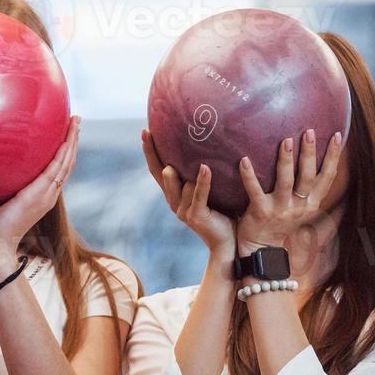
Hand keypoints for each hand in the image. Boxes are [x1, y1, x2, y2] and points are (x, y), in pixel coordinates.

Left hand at [0, 116, 78, 282]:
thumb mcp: (0, 199)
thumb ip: (1, 184)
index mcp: (43, 196)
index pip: (58, 169)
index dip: (65, 151)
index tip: (67, 133)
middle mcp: (49, 194)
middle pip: (67, 163)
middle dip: (73, 140)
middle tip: (76, 120)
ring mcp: (46, 194)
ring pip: (65, 163)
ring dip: (72, 141)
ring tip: (76, 122)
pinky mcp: (38, 194)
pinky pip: (54, 169)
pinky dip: (62, 153)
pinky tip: (65, 139)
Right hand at [142, 128, 234, 255]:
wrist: (228, 242)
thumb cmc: (223, 213)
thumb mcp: (210, 191)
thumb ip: (202, 174)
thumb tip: (205, 147)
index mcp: (175, 195)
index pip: (157, 170)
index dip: (150, 152)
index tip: (145, 132)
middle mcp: (174, 202)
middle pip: (161, 174)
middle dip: (154, 153)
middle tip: (151, 133)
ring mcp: (183, 210)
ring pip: (180, 182)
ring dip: (189, 172)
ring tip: (196, 156)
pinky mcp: (196, 216)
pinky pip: (198, 194)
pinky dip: (202, 180)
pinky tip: (205, 168)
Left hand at [235, 129, 344, 254]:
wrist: (262, 248)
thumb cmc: (281, 221)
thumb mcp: (302, 207)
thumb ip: (309, 188)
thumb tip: (319, 160)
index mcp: (311, 203)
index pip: (327, 176)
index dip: (334, 156)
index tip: (338, 135)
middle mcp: (299, 206)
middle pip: (308, 177)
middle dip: (310, 153)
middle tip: (309, 131)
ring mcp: (280, 210)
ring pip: (285, 183)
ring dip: (286, 161)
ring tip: (286, 141)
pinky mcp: (261, 213)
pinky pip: (254, 192)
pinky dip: (249, 176)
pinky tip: (244, 160)